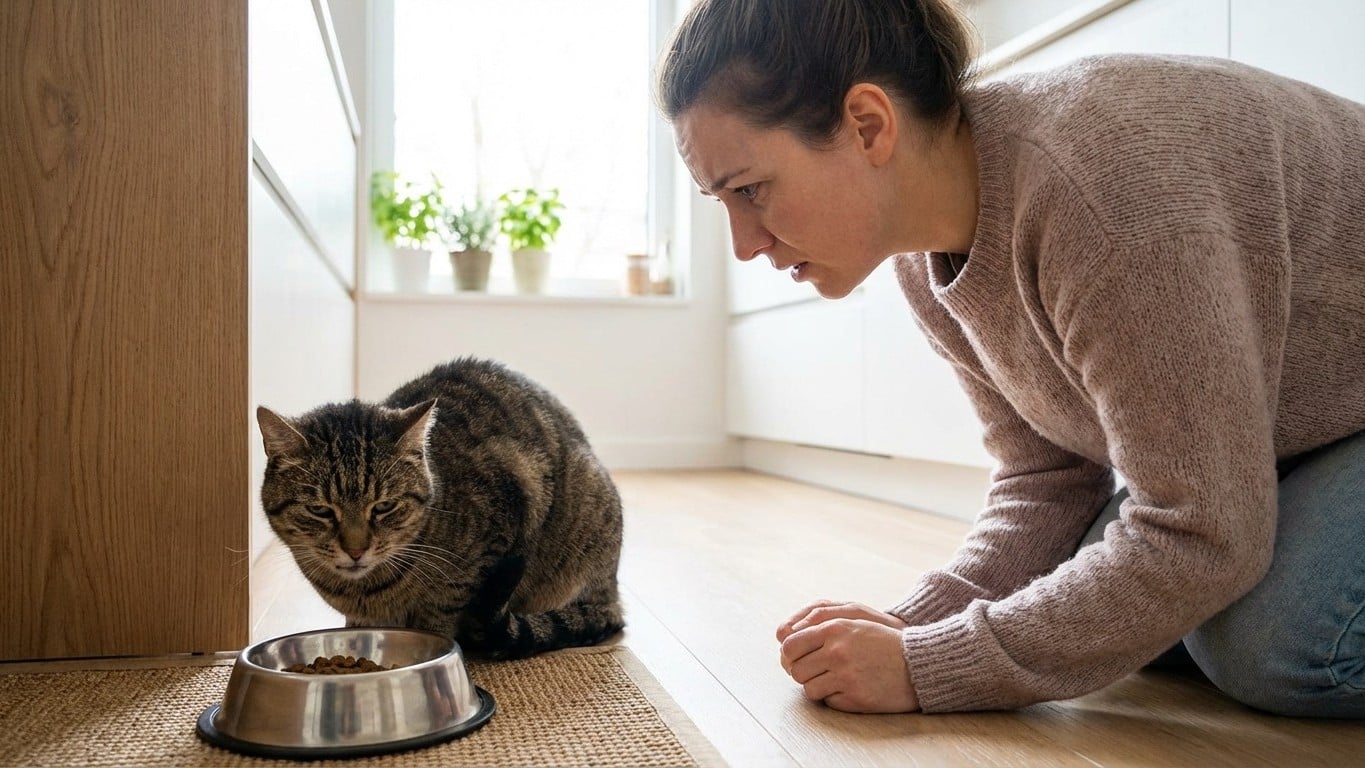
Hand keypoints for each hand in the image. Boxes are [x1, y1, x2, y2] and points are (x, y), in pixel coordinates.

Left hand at [777, 603, 918, 712]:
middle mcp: (837, 652)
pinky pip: (828, 702)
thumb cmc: (882, 641)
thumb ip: (819, 625)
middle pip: (796, 670)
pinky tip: (851, 688)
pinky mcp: (855, 698)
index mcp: (834, 629)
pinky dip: (835, 698)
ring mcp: (846, 677)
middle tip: (819, 671)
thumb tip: (783, 636)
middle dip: (803, 672)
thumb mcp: (853, 621)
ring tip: (836, 679)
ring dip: (818, 686)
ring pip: (809, 688)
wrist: (918, 663)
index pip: (789, 646)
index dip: (789, 655)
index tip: (797, 658)